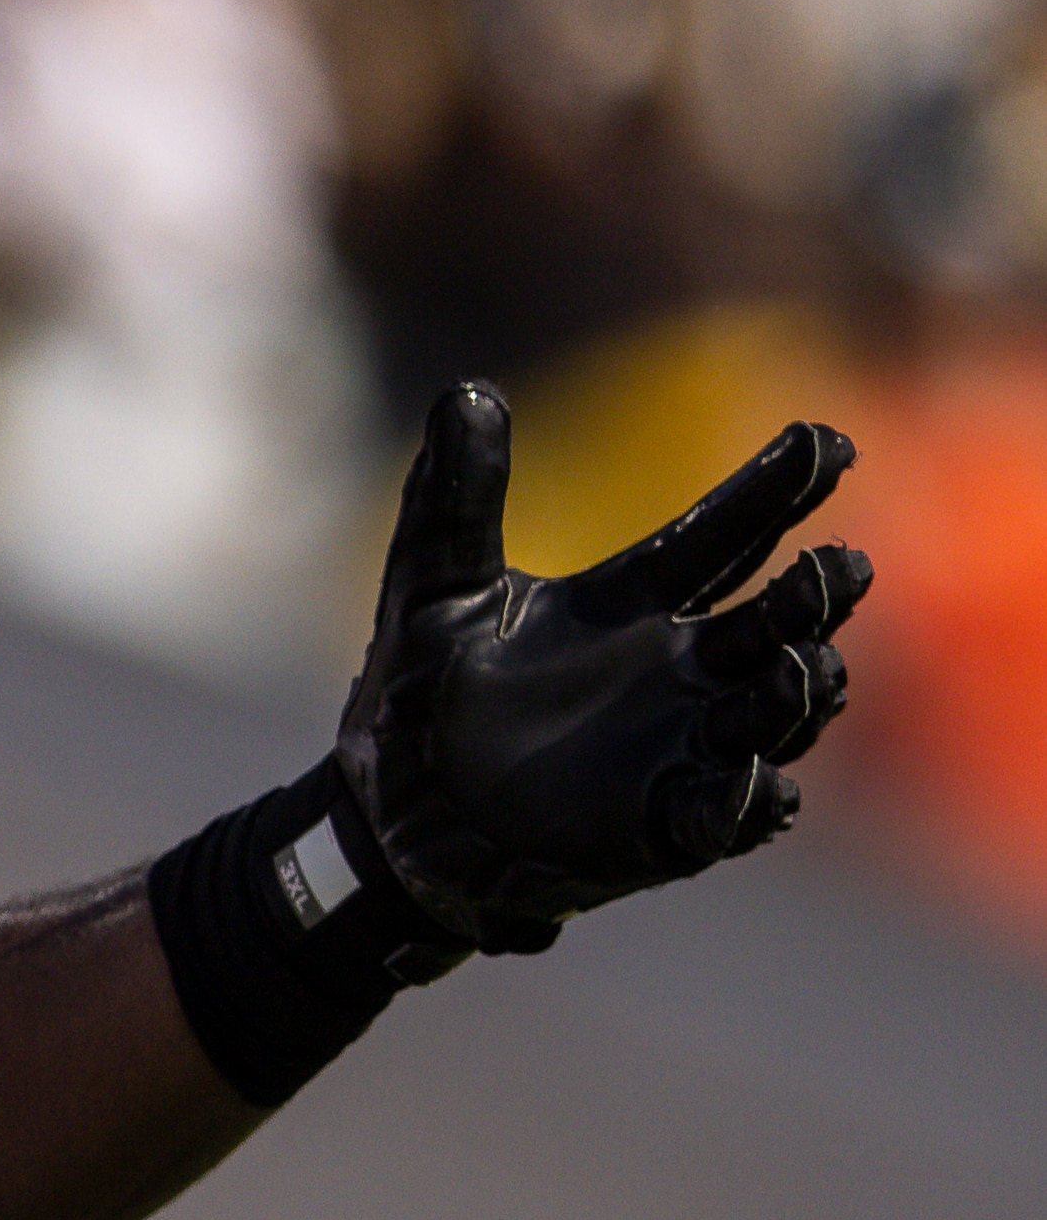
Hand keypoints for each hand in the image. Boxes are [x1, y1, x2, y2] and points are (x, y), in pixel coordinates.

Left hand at [336, 384, 868, 954]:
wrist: (383, 813)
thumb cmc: (415, 695)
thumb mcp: (430, 587)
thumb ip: (456, 495)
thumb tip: (466, 391)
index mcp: (628, 605)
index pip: (721, 536)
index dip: (776, 490)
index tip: (825, 441)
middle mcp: (672, 670)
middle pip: (772, 624)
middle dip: (812, 598)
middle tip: (836, 567)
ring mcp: (676, 748)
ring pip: (771, 713)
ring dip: (796, 692)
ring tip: (802, 664)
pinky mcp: (658, 827)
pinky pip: (725, 814)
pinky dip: (745, 800)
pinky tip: (754, 781)